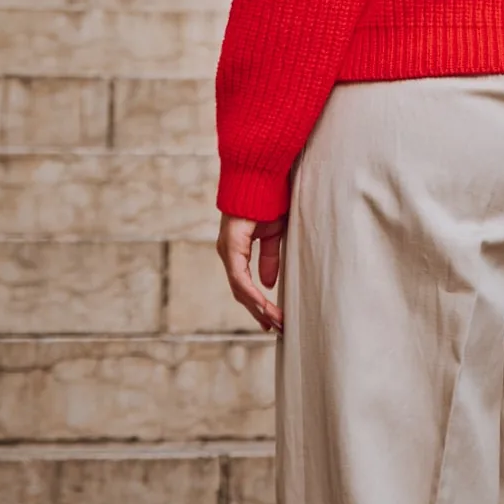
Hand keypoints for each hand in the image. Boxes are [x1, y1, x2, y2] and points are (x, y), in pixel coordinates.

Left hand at [216, 212, 286, 332]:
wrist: (262, 175)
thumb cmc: (268, 200)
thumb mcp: (274, 234)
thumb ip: (270, 258)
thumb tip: (268, 284)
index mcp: (236, 250)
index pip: (244, 284)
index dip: (257, 304)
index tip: (272, 320)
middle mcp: (228, 252)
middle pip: (240, 291)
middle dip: (259, 312)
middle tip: (276, 328)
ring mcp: (227, 249)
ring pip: (239, 288)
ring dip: (258, 307)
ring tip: (275, 322)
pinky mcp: (231, 245)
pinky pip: (239, 276)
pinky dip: (251, 293)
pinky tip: (263, 305)